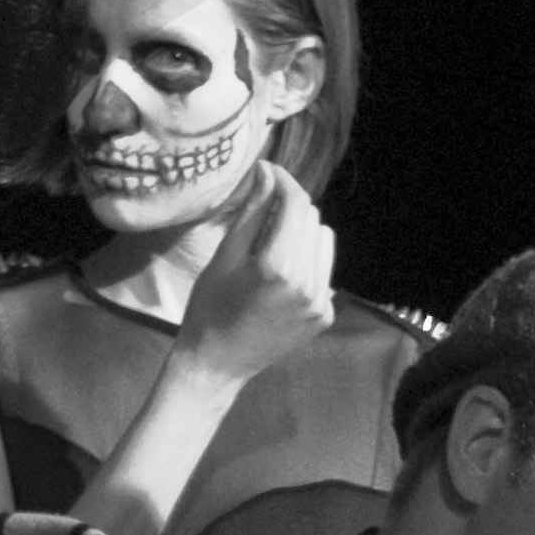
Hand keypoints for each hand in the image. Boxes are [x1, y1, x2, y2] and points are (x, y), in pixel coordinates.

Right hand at [172, 162, 336, 387]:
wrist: (217, 363)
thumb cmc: (210, 306)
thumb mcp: (225, 254)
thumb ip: (253, 211)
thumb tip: (268, 170)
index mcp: (278, 267)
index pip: (296, 203)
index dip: (282, 180)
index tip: (267, 171)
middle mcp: (307, 285)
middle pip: (311, 217)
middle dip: (289, 206)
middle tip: (262, 211)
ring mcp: (319, 302)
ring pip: (323, 239)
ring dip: (301, 231)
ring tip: (271, 244)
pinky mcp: (324, 315)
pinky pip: (323, 268)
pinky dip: (306, 260)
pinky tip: (281, 274)